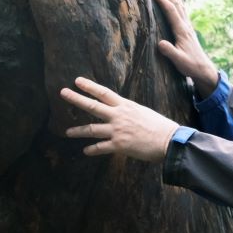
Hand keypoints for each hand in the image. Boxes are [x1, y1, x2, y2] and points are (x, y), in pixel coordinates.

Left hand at [60, 77, 178, 162]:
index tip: (77, 81)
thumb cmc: (160, 127)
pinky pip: (100, 148)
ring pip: (91, 129)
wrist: (169, 141)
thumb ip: (129, 112)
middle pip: (92, 106)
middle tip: (63, 93)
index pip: (103, 93)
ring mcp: (117, 130)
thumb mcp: (143, 112)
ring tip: (67, 132)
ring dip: (77, 131)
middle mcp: (118, 116)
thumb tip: (121, 113)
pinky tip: (85, 151)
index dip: (89, 86)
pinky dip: (92, 150)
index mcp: (125, 106)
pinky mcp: (119, 145)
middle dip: (76, 99)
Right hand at [150, 0, 219, 98]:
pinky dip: (177, 3)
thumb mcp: (178, 60)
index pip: (170, 11)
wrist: (204, 70)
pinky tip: (175, 1)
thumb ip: (169, 52)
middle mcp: (186, 25)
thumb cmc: (190, 65)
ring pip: (180, 6)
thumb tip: (160, 43)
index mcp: (182, 30)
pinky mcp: (188, 30)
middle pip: (176, 4)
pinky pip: (182, 11)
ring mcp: (188, 27)